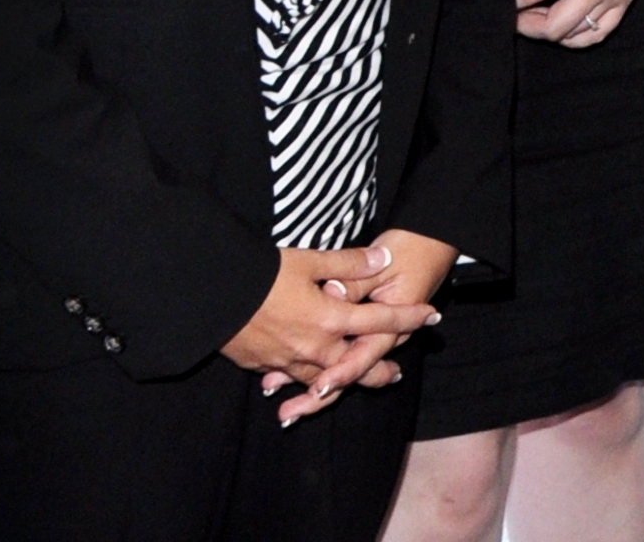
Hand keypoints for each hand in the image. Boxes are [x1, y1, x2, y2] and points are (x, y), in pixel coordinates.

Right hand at [223, 246, 438, 419]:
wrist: (211, 299)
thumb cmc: (262, 275)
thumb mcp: (310, 261)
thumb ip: (349, 263)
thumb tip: (381, 259)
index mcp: (331, 318)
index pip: (381, 320)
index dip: (409, 317)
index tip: (432, 317)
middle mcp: (314, 347)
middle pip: (356, 365)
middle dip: (377, 370)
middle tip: (394, 373)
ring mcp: (289, 361)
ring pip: (324, 380)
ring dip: (343, 382)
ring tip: (355, 382)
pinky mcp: (265, 365)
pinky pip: (293, 380)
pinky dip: (306, 384)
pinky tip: (309, 383)